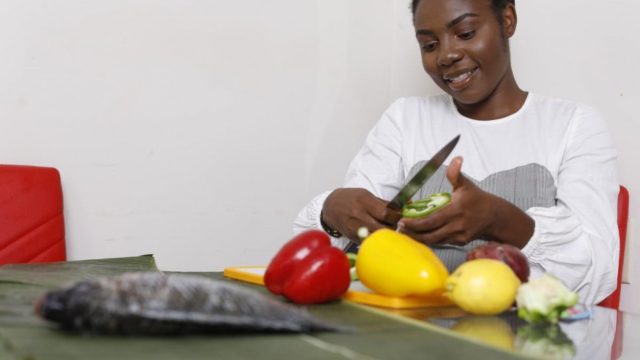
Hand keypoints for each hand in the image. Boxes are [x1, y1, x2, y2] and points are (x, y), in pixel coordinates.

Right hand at [322, 188, 401, 242]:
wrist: (330, 207)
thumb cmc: (349, 199)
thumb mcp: (366, 194)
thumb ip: (382, 203)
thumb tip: (399, 210)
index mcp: (364, 201)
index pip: (386, 213)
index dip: (396, 217)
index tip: (398, 217)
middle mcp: (359, 214)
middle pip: (383, 227)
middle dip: (392, 227)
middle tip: (395, 225)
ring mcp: (355, 228)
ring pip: (377, 236)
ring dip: (385, 235)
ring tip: (386, 229)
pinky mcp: (353, 237)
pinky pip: (369, 241)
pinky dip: (376, 239)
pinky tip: (377, 234)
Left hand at [398, 157, 532, 247]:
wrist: (495, 216)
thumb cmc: (478, 199)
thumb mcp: (466, 185)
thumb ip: (456, 173)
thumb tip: (456, 159)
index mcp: (456, 211)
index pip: (431, 221)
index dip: (415, 223)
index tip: (402, 221)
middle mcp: (457, 226)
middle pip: (429, 235)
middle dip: (412, 233)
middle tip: (400, 228)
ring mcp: (458, 236)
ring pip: (434, 241)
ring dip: (418, 238)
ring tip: (406, 232)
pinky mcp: (459, 242)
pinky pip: (441, 242)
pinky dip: (429, 239)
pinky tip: (419, 234)